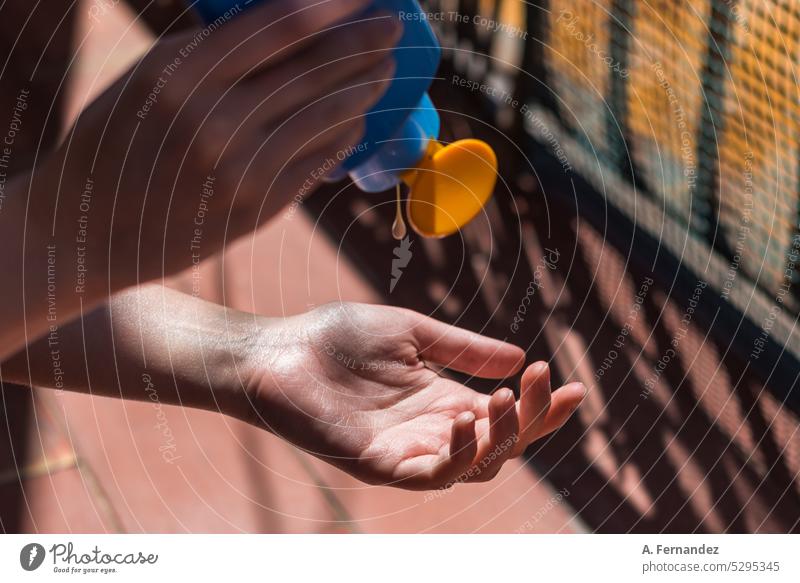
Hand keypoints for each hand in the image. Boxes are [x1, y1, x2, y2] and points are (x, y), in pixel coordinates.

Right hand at [31, 0, 399, 293]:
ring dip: (366, 87)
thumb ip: (213, 53)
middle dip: (366, 43)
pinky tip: (356, 119)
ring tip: (384, 70)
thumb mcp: (148, 78)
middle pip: (316, 69)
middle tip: (391, 29)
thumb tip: (292, 27)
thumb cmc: (117, 142)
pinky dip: (344, 134)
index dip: (335, 6)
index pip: (282, 27)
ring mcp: (242, 171)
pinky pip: (319, 161)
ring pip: (328, 116)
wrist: (90, 229)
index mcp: (181, 75)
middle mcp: (216, 122)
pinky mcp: (259, 208)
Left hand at [242, 303, 586, 489]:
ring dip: (500, 435)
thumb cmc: (338, 338)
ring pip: (476, 464)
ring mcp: (408, 451)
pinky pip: (431, 474)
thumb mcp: (412, 332)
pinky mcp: (380, 465)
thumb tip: (519, 357)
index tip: (571, 383)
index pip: (505, 414)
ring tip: (502, 396)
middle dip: (532, 419)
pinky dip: (457, 453)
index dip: (540, 405)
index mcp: (443, 399)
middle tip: (545, 385)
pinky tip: (465, 418)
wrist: (280, 350)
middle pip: (502, 443)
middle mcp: (433, 430)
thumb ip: (462, 348)